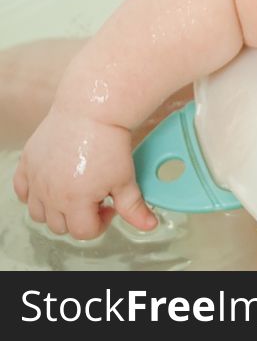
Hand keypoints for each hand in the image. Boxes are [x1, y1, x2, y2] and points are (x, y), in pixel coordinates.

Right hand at [12, 109, 156, 239]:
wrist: (92, 110)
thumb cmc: (110, 143)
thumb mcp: (126, 180)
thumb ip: (134, 208)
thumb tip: (149, 225)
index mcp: (74, 202)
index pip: (84, 232)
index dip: (102, 222)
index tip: (110, 205)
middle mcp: (50, 194)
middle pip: (60, 226)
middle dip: (80, 217)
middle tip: (95, 196)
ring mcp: (36, 179)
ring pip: (38, 214)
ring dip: (56, 210)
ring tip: (76, 191)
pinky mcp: (27, 163)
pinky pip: (22, 191)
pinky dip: (33, 194)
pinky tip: (53, 184)